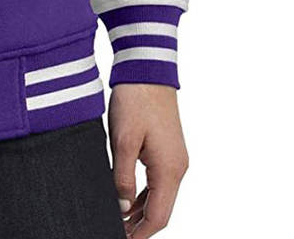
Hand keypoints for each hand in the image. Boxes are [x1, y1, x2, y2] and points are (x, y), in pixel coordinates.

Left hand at [108, 84, 187, 237]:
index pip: (158, 216)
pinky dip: (144, 194)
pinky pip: (158, 181)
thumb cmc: (135, 100)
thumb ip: (122, 178)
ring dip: (141, 211)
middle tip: (116, 232)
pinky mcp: (168, 149)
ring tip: (118, 220)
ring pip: (159, 196)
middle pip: (161, 210)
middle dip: (140, 226)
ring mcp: (175, 158)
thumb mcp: (122, 141)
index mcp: (170, 169)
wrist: (147, 70)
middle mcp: (178, 167)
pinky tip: (128, 199)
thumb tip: (122, 207)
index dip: (140, 234)